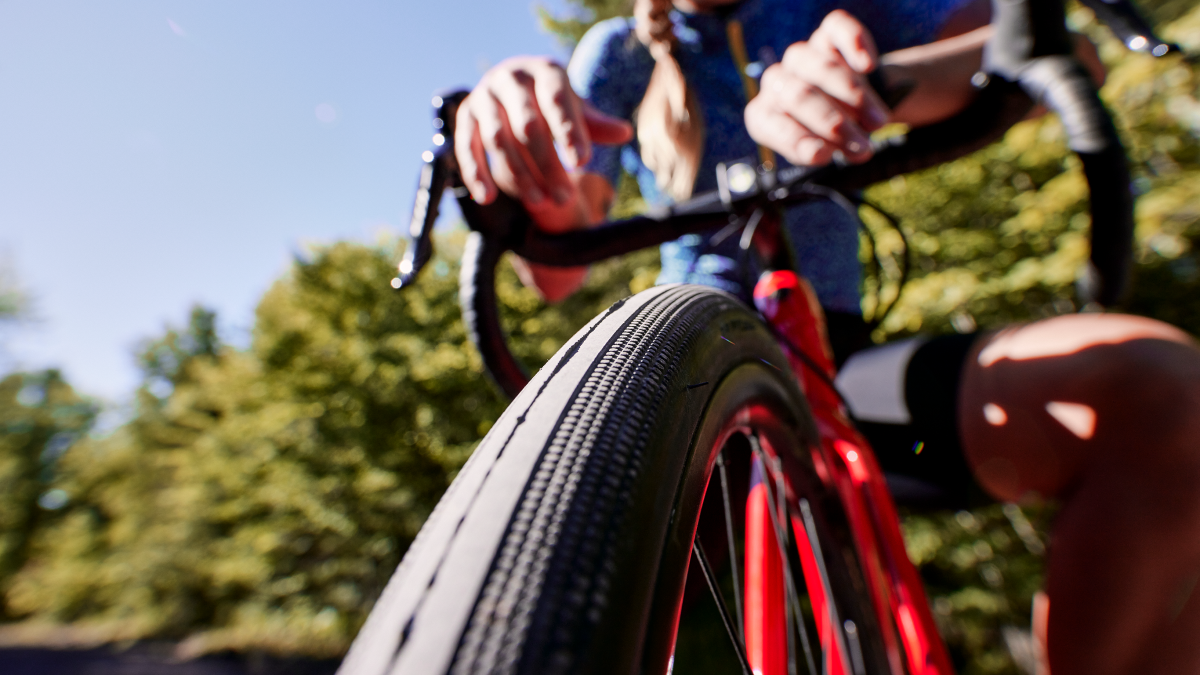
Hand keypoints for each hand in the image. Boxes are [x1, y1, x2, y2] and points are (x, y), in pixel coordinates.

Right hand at [455, 56, 632, 221]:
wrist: (513, 88)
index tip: (583, 163)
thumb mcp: (575, 108)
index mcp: (544, 71)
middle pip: (528, 126)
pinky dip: (476, 172)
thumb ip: (594, 123)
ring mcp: (484, 96)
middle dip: (548, 164)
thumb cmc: (552, 102)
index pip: (556, 101)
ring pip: (499, 140)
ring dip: (519, 175)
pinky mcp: (466, 117)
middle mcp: (510, 78)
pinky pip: (467, 147)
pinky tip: (487, 197)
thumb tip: (624, 133)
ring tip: (540, 203)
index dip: (569, 132)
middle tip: (565, 198)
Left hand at [744, 10, 890, 165]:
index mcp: (763, 115)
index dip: (794, 140)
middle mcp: (777, 82)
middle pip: (798, 96)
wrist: (853, 110)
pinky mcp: (826, 35)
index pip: (767, 123)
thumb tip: (820, 153)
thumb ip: (815, 154)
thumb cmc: (829, 137)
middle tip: (861, 146)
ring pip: (822, 68)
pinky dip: (854, 42)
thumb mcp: (819, 151)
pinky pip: (836, 28)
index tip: (824, 155)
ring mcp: (800, 57)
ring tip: (878, 123)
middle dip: (833, 123)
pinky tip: (868, 64)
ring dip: (854, 96)